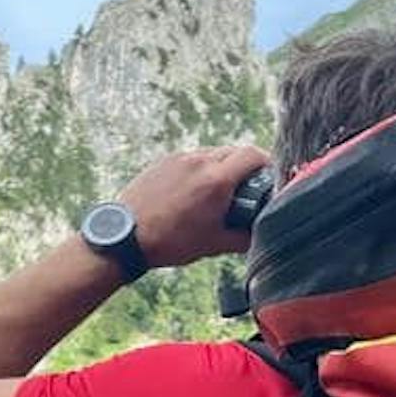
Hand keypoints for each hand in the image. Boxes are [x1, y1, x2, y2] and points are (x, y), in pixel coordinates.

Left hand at [114, 144, 271, 268]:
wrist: (126, 236)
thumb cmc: (169, 242)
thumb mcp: (213, 245)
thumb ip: (243, 238)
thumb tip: (259, 236)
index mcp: (217, 180)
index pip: (253, 155)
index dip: (267, 164)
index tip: (269, 176)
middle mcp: (199, 162)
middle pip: (234, 152)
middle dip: (245, 168)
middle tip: (246, 190)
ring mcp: (180, 158)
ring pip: (212, 154)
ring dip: (222, 168)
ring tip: (217, 193)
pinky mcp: (164, 161)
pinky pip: (191, 159)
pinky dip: (200, 170)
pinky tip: (194, 192)